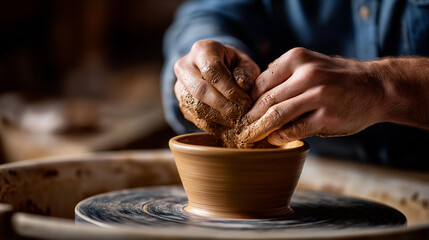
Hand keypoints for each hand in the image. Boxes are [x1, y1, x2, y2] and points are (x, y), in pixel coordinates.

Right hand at [174, 40, 259, 129]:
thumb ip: (247, 73)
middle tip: (240, 114)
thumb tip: (243, 86)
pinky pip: (194, 117)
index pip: (211, 71)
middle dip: (222, 105)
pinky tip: (227, 126)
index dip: (229, 88)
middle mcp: (184, 66)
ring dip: (217, 118)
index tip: (245, 101)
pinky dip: (212, 124)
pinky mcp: (180, 102)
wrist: (214, 67)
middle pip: (199, 90)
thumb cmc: (234, 64)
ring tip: (236, 121)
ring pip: (194, 106)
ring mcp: (179, 85)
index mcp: (201, 50)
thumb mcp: (245, 62)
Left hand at [239, 47, 386, 144]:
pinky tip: (274, 140)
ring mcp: (318, 95)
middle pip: (265, 100)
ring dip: (259, 129)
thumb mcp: (310, 65)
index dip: (247, 101)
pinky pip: (295, 130)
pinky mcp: (327, 117)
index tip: (241, 113)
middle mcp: (307, 74)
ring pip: (276, 115)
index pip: (260, 83)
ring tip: (249, 137)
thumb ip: (284, 78)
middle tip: (239, 129)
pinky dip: (280, 137)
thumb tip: (252, 99)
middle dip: (249, 118)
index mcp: (297, 59)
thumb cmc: (335, 79)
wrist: (375, 88)